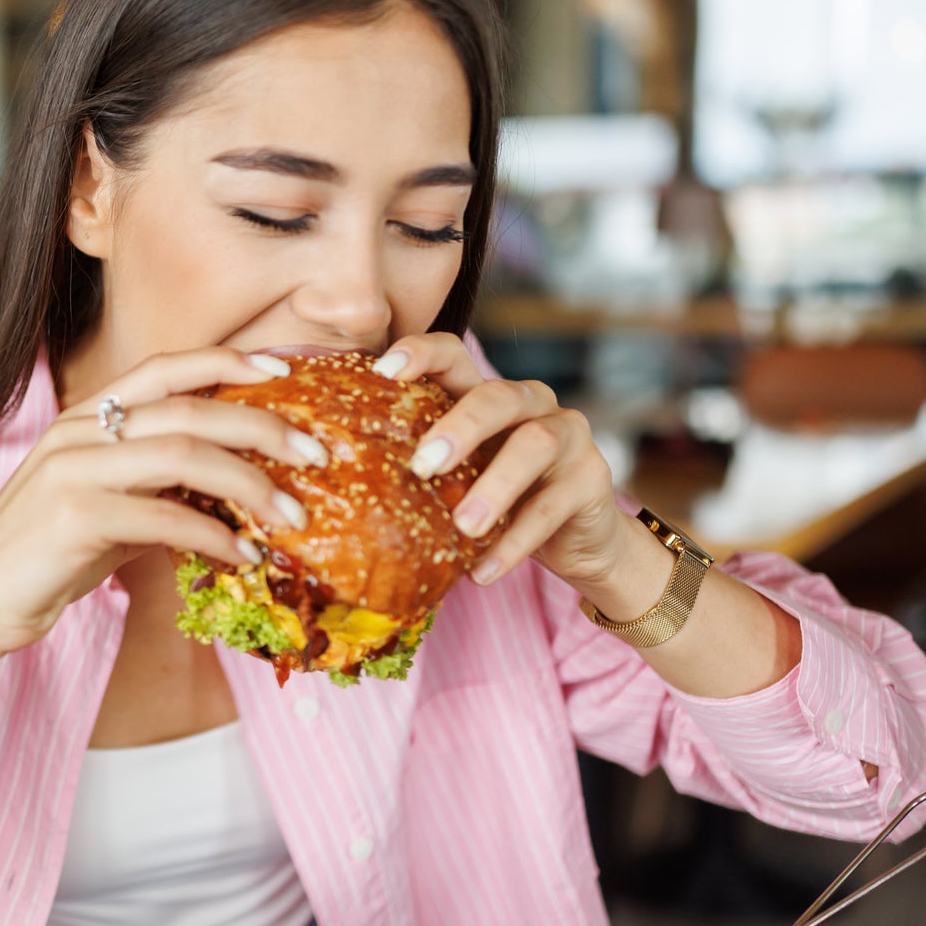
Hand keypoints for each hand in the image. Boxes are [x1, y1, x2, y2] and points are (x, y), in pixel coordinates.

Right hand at [0, 347, 327, 660]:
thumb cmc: (45, 557)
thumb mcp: (107, 506)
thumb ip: (158, 487)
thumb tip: (231, 494)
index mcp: (86, 417)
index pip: (166, 367)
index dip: (228, 360)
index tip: (285, 368)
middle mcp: (79, 431)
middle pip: (191, 408)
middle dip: (265, 426)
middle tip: (317, 453)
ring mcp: (74, 469)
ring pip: (186, 455)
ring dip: (253, 485)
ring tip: (294, 516)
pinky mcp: (74, 517)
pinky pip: (166, 517)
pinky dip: (217, 537)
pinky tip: (244, 557)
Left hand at [373, 333, 635, 592]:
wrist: (578, 540)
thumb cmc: (500, 500)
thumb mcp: (459, 477)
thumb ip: (420, 466)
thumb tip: (332, 479)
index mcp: (489, 394)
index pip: (456, 355)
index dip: (421, 354)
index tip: (382, 370)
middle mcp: (533, 403)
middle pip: (497, 397)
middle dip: (459, 427)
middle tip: (423, 465)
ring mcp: (569, 436)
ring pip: (535, 445)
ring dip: (494, 487)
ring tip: (463, 527)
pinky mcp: (592, 480)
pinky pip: (551, 509)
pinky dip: (514, 543)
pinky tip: (482, 572)